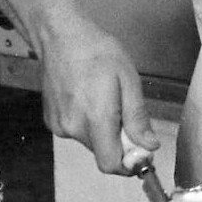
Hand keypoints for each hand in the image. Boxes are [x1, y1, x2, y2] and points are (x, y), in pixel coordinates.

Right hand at [37, 20, 157, 174]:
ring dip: (103, 130)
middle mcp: (73, 128)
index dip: (128, 164)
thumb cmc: (98, 52)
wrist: (60, 37)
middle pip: (102, 152)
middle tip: (125, 110)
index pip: (110, 164)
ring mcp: (59, 125)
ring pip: (90, 142)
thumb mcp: (128, 80)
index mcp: (96, 119)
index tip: (141, 150)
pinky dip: (87, 122)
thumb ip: (138, 117)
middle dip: (119, 140)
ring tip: (104, 98)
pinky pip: (76, 131)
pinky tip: (88, 97)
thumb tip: (149, 146)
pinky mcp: (51, 120)